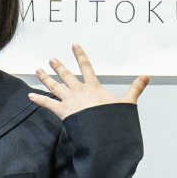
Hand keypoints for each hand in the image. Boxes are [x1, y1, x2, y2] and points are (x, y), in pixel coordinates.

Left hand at [29, 45, 149, 119]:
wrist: (105, 132)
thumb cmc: (115, 119)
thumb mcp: (128, 102)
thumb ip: (135, 88)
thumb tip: (146, 76)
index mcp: (94, 87)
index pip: (86, 67)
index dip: (80, 55)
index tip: (74, 46)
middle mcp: (80, 91)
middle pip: (67, 75)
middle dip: (58, 66)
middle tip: (51, 59)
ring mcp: (70, 101)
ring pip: (55, 86)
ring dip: (45, 78)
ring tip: (38, 70)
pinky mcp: (63, 112)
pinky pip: (48, 104)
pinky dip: (38, 100)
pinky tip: (29, 95)